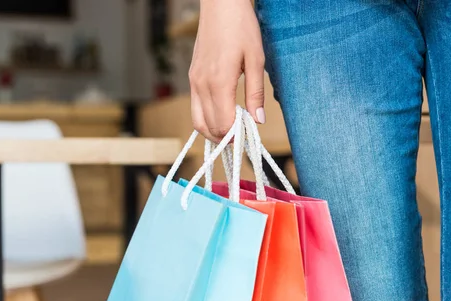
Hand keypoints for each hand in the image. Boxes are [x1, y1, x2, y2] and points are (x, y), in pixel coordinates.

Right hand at [189, 0, 265, 141]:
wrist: (220, 4)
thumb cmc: (241, 27)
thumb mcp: (256, 60)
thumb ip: (256, 93)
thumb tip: (258, 121)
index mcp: (218, 82)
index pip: (223, 123)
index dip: (236, 135)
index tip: (249, 136)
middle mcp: (201, 84)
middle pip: (208, 126)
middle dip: (225, 137)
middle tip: (242, 136)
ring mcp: (194, 81)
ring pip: (197, 120)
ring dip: (214, 131)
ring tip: (232, 130)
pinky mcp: (192, 77)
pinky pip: (195, 107)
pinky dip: (207, 118)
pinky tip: (223, 113)